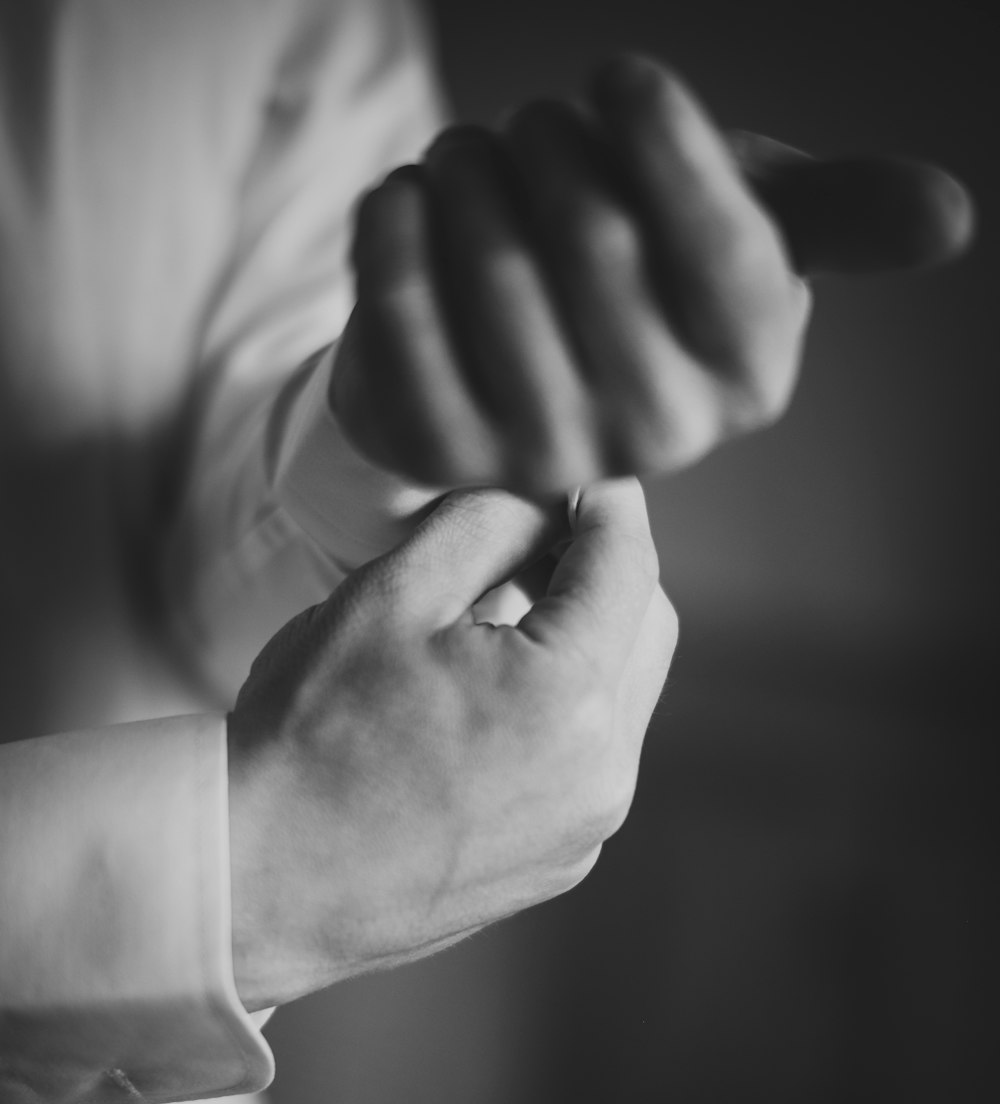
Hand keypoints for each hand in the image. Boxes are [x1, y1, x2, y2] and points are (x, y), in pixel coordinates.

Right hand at [227, 477, 675, 1007]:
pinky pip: (591, 761)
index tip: (574, 466)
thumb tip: (545, 496)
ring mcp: (586, 828)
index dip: (604, 495)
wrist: (260, 878)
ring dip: (584, 642)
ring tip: (496, 619)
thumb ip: (489, 522)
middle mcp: (601, 772)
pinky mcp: (562, 863)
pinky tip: (486, 704)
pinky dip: (564, 714)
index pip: (628, 559)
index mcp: (568, 697)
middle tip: (529, 534)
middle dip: (602, 568)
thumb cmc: (309, 736)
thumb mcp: (391, 594)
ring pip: (625, 697)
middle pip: (646, 627)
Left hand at [330, 54, 972, 496]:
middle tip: (531, 134)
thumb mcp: (737, 230)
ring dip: (467, 168)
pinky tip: (409, 203)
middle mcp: (658, 434)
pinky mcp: (437, 449)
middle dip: (549, 142)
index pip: (721, 243)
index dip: (658, 134)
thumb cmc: (629, 276)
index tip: (620, 85)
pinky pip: (396, 307)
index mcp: (749, 375)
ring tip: (472, 165)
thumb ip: (832, 215)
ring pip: (489, 258)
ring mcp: (541, 454)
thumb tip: (949, 219)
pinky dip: (393, 221)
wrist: (496, 362)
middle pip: (593, 235)